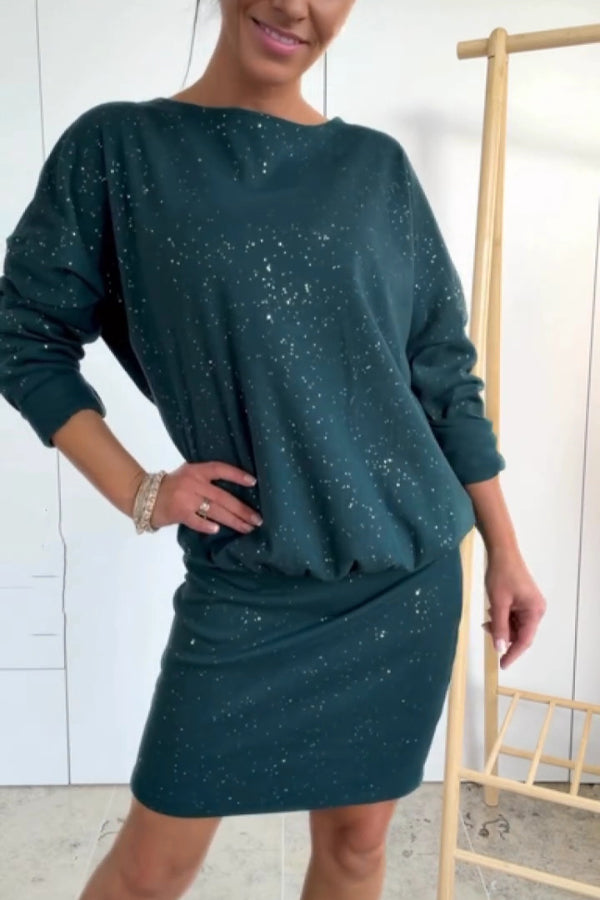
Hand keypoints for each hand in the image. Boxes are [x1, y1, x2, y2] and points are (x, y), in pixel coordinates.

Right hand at [150, 461, 262, 534]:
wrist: (143, 496)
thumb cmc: (171, 487)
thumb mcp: (188, 476)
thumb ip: (206, 481)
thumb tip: (234, 495)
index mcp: (196, 471)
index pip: (220, 469)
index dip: (237, 475)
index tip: (254, 482)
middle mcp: (193, 482)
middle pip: (223, 496)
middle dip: (242, 509)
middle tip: (257, 519)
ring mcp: (186, 498)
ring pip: (214, 510)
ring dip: (233, 520)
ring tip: (247, 528)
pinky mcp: (178, 512)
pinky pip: (196, 520)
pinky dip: (206, 525)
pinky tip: (217, 530)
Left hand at [481, 549, 546, 669]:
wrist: (501, 552)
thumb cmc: (501, 575)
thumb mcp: (498, 603)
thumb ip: (499, 627)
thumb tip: (500, 648)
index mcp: (534, 611)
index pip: (525, 640)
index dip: (513, 654)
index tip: (501, 665)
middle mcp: (536, 609)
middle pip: (520, 633)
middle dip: (503, 635)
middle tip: (487, 632)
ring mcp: (529, 604)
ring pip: (514, 625)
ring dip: (501, 626)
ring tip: (488, 618)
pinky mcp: (522, 600)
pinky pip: (512, 616)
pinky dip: (502, 618)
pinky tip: (491, 612)